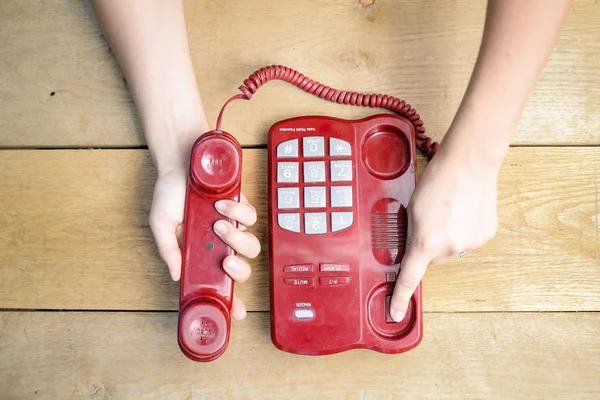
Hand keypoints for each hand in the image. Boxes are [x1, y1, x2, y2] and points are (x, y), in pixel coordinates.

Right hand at [149, 170, 259, 320]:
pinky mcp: (242, 207)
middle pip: (243, 269)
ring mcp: (234, 226)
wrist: (181, 159)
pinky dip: (239, 213)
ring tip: (217, 223)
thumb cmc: (169, 192)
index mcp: (202, 253)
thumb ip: (169, 250)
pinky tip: (221, 205)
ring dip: (236, 238)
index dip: (231, 299)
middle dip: (238, 270)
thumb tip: (175, 274)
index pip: (219, 281)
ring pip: (252, 246)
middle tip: (225, 259)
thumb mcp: (161, 224)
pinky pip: (252, 218)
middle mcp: (220, 243)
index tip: (235, 312)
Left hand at [389, 143, 498, 321]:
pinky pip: (467, 241)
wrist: (469, 163)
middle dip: (427, 246)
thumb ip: (410, 236)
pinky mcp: (485, 236)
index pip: (409, 278)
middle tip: (429, 221)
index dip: (400, 298)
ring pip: (450, 250)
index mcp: (425, 242)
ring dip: (447, 238)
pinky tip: (463, 212)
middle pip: (432, 260)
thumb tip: (411, 252)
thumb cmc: (437, 181)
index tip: (396, 313)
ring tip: (449, 211)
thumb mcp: (411, 210)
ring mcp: (470, 244)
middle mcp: (449, 248)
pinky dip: (462, 231)